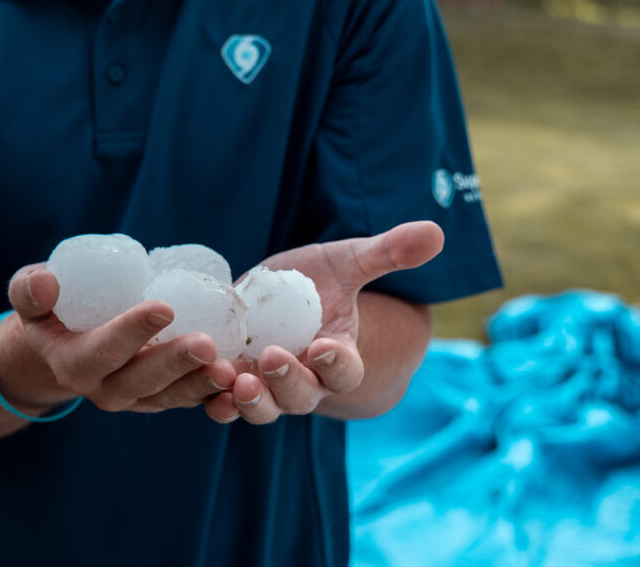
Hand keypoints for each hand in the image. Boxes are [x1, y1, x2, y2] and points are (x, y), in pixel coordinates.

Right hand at [0, 264, 237, 415]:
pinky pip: (189, 398)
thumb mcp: (28, 296)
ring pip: (172, 396)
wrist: (63, 343)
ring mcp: (136, 398)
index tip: (163, 307)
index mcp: (73, 364)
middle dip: (175, 364)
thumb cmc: (50, 309)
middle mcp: (105, 389)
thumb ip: (29, 289)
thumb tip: (45, 281)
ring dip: (201, 384)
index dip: (131, 332)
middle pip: (143, 380)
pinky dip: (213, 394)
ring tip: (229, 369)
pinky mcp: (161, 396)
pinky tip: (240, 380)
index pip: (103, 350)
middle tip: (207, 344)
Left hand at [204, 221, 443, 423]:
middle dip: (288, 382)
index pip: (345, 371)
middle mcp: (305, 379)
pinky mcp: (233, 380)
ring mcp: (268, 385)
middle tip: (272, 360)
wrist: (281, 296)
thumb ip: (388, 252)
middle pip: (302, 396)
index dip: (338, 363)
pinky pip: (224, 401)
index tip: (325, 347)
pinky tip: (202, 384)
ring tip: (233, 379)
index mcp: (337, 354)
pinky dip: (212, 397)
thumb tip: (436, 233)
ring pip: (262, 407)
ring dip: (249, 400)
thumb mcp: (349, 260)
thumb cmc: (321, 278)